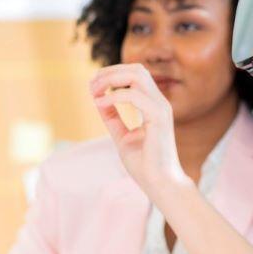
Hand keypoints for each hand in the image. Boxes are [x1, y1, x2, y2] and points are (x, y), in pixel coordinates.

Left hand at [90, 64, 190, 196]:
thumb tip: (100, 102)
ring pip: (137, 76)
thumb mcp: (123, 137)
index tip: (93, 87)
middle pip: (137, 69)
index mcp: (153, 106)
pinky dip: (114, 97)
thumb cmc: (145, 165)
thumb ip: (113, 119)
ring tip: (94, 91)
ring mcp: (161, 109)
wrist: (160, 184)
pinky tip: (100, 104)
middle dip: (111, 72)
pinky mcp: (158, 118)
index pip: (136, 75)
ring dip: (111, 79)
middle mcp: (159, 103)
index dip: (112, 75)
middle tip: (92, 85)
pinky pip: (135, 96)